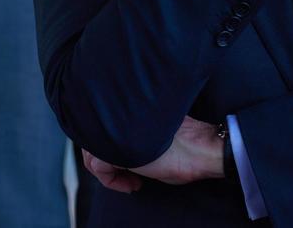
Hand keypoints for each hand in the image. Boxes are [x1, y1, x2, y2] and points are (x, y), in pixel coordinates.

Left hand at [82, 116, 224, 192]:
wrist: (200, 148)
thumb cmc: (188, 145)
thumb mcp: (157, 137)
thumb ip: (135, 134)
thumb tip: (120, 144)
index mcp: (130, 108)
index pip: (104, 126)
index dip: (113, 147)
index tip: (133, 165)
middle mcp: (120, 116)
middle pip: (94, 138)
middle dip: (108, 161)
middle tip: (130, 175)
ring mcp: (115, 130)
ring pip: (92, 153)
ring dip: (110, 173)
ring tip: (131, 181)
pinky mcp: (114, 148)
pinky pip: (99, 168)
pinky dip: (113, 182)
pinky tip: (133, 184)